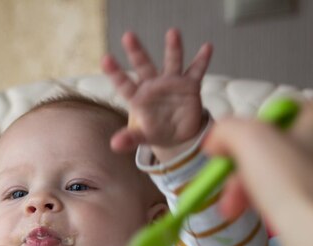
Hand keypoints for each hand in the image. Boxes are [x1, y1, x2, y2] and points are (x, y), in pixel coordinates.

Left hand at [102, 28, 212, 161]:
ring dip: (172, 48)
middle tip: (128, 36)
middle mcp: (153, 85)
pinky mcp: (189, 86)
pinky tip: (207, 47)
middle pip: (143, 65)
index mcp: (138, 97)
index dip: (115, 73)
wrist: (178, 135)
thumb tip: (114, 145)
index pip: (124, 84)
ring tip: (172, 32)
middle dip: (136, 51)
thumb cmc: (156, 132)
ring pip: (171, 62)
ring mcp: (171, 83)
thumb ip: (129, 139)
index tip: (105, 59)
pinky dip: (202, 60)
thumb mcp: (142, 137)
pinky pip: (196, 71)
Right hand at [204, 103, 312, 220]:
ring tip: (232, 210)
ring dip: (251, 190)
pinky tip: (263, 219)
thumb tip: (216, 142)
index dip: (246, 128)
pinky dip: (273, 208)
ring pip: (283, 177)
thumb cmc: (292, 183)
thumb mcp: (249, 139)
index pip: (278, 113)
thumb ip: (227, 130)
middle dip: (241, 169)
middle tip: (225, 189)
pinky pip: (295, 201)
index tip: (226, 150)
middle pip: (276, 148)